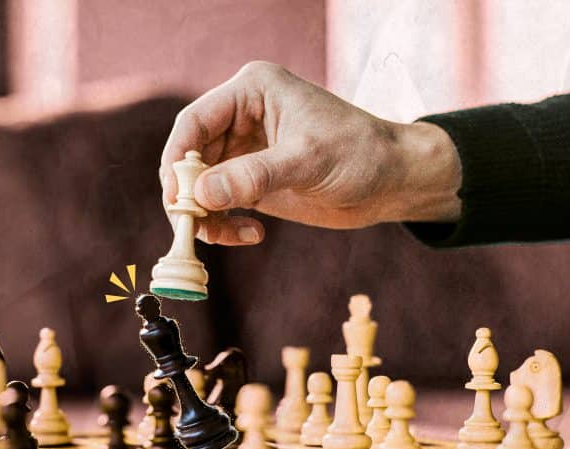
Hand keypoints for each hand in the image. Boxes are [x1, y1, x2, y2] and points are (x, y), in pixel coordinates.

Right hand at [159, 62, 462, 244]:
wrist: (392, 181)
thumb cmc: (360, 154)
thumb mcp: (307, 161)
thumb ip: (253, 176)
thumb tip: (200, 196)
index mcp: (252, 92)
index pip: (194, 122)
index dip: (178, 160)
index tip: (177, 198)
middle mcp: (241, 118)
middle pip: (190, 158)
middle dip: (188, 196)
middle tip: (194, 228)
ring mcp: (244, 151)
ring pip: (200, 186)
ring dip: (204, 216)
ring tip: (227, 236)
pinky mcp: (252, 181)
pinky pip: (218, 205)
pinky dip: (223, 225)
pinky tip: (252, 235)